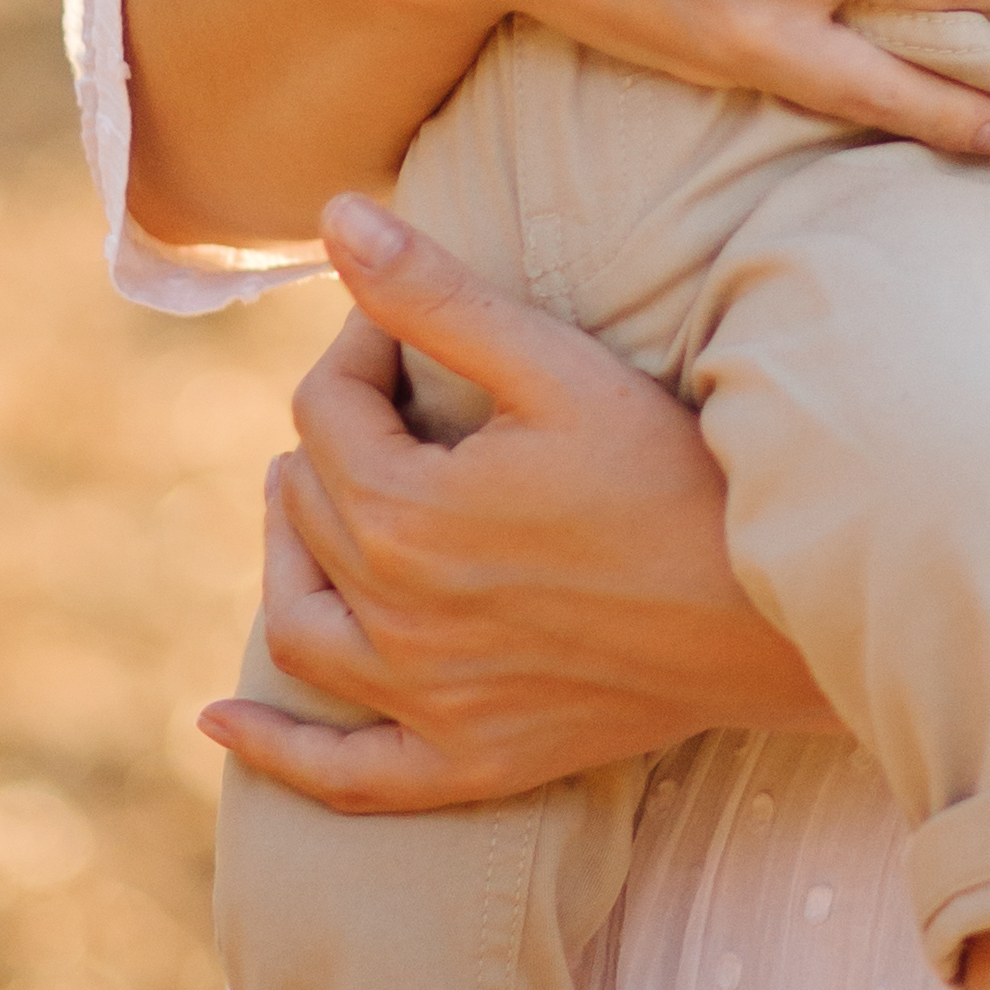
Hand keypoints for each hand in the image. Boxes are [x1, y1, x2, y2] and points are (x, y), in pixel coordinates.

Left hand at [197, 202, 826, 810]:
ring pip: (301, 627)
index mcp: (402, 514)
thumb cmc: (671, 473)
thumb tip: (335, 215)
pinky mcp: (471, 761)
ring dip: (286, 558)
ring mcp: (428, 701)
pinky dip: (276, 750)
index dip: (360, 350)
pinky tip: (219, 721)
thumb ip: (434, 295)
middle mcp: (394, 617)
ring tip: (303, 504)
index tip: (412, 328)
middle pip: (308, 507)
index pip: (325, 410)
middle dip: (336, 437)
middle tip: (395, 397)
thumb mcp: (554, 367)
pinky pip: (345, 773)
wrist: (770, 612)